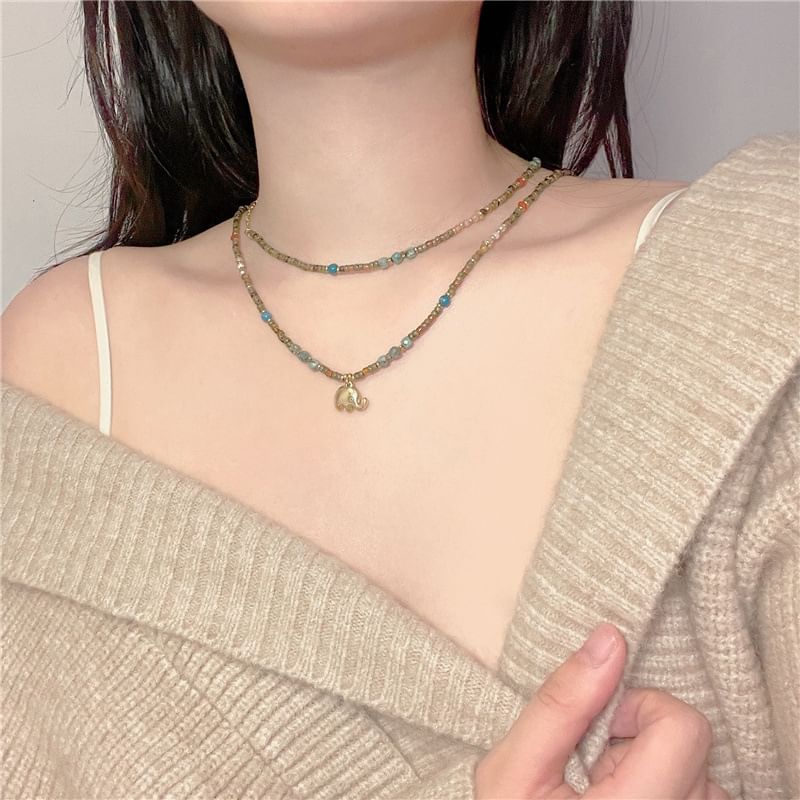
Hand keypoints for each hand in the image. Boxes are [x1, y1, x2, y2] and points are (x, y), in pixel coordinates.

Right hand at [474, 623, 728, 798]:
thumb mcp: (511, 773)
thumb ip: (560, 704)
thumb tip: (609, 640)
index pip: (683, 727)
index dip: (637, 709)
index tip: (598, 732)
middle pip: (695, 747)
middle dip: (640, 743)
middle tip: (594, 772)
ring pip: (703, 777)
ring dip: (659, 773)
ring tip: (608, 796)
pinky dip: (671, 795)